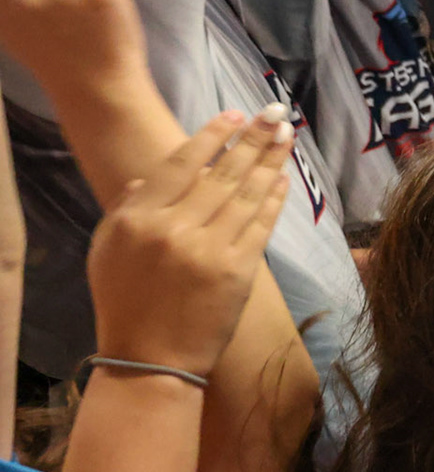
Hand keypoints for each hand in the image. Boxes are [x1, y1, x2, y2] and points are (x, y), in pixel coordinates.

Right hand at [88, 108, 292, 378]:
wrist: (150, 358)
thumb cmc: (125, 303)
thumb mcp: (107, 251)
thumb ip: (127, 207)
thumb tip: (149, 175)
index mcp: (139, 218)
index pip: (181, 163)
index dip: (212, 136)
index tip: (235, 115)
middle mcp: (175, 228)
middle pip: (222, 172)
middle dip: (253, 139)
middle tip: (276, 113)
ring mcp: (209, 248)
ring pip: (246, 194)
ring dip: (271, 161)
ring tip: (288, 137)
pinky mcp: (238, 270)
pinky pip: (261, 225)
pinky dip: (274, 199)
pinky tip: (284, 178)